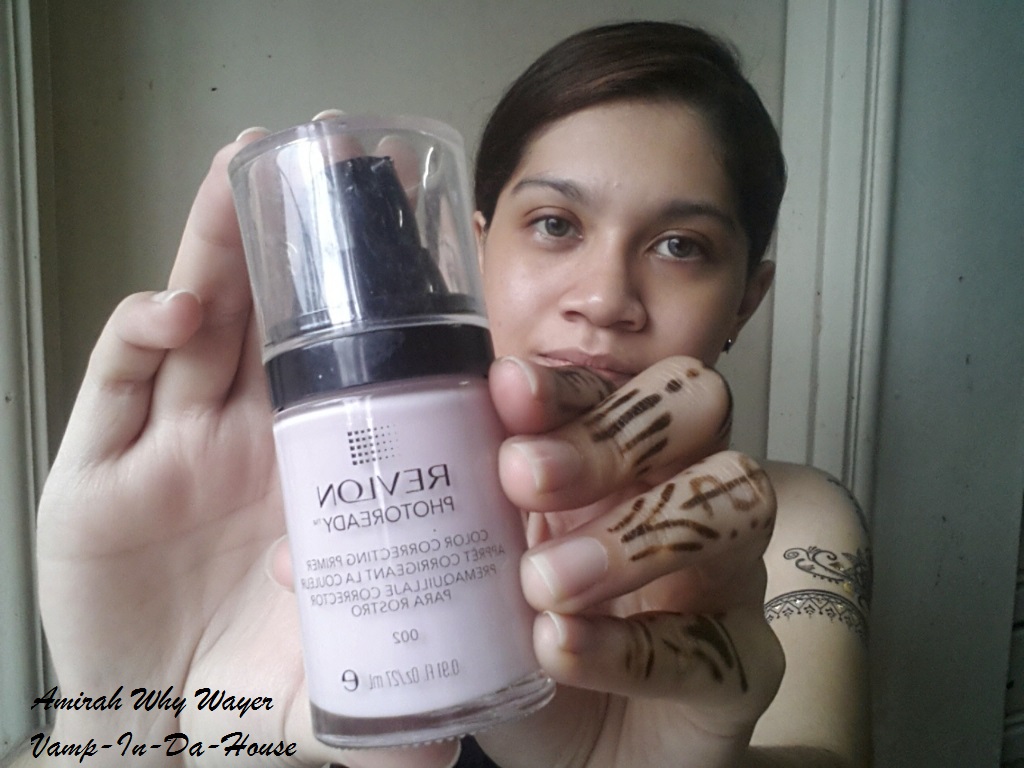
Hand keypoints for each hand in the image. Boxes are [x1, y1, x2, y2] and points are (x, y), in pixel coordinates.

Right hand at [34, 129, 458, 767]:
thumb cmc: (247, 694)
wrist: (153, 730)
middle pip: (276, 320)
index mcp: (319, 470)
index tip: (425, 241)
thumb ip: (383, 701)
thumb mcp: (328, 690)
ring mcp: (175, 447)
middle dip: (294, 242)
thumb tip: (442, 748)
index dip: (384, 306)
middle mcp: (251, 440)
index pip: (357, 366)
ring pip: (201, 327)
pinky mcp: (103, 470)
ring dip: (217, 251)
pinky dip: (141, 338)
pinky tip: (171, 313)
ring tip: (238, 172)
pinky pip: (120, 385)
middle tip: (325, 159)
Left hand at [473, 357, 783, 767]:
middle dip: (613, 434)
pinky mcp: (745, 666)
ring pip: (737, 505)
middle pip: (696, 412)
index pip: (614, 390)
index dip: (569, 383)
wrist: (577, 759)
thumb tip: (338, 521)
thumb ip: (442, 539)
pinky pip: (719, 642)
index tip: (507, 391)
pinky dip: (633, 647)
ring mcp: (726, 579)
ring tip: (544, 584)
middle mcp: (682, 500)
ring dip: (634, 536)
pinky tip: (562, 649)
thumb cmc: (526, 653)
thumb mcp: (476, 584)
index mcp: (615, 466)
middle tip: (522, 478)